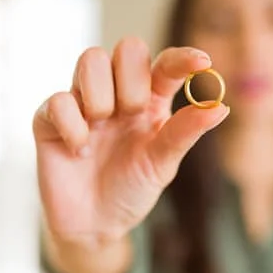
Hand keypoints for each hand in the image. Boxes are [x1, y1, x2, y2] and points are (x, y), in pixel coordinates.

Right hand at [33, 37, 228, 244]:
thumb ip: (186, 133)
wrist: (95, 224)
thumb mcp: (163, 163)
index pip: (166, 65)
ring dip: (101, 95)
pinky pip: (58, 100)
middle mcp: (117, 94)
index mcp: (150, 101)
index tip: (202, 63)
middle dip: (132, 81)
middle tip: (130, 116)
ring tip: (101, 127)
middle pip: (127, 48)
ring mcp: (83, 103)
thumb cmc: (132, 189)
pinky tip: (79, 151)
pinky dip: (72, 126)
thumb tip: (221, 107)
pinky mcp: (50, 118)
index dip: (183, 59)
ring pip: (91, 59)